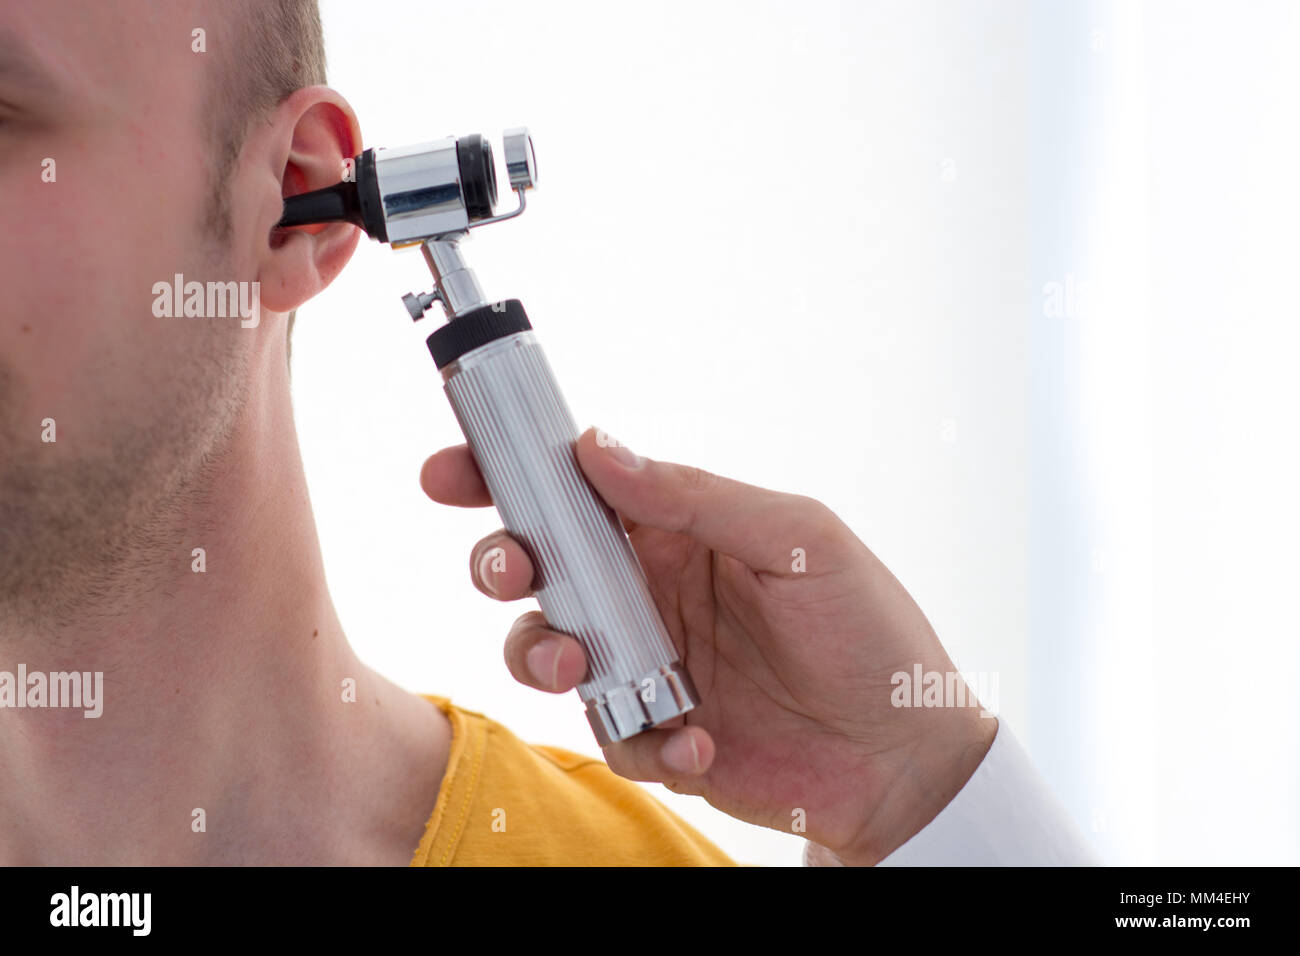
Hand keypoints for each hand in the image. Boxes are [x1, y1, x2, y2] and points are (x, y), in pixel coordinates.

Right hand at [420, 427, 996, 864]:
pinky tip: (701, 738)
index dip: (505, 476)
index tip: (451, 471)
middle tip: (511, 569)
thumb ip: (696, 498)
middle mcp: (650, 592)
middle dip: (501, 562)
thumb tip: (596, 449)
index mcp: (679, 531)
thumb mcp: (798, 540)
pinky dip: (643, 739)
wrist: (908, 756)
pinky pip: (609, 736)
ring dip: (545, 653)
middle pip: (539, 567)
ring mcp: (647, 665)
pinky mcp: (657, 736)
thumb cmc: (869, 632)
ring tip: (586, 666)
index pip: (576, 491)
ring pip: (546, 650)